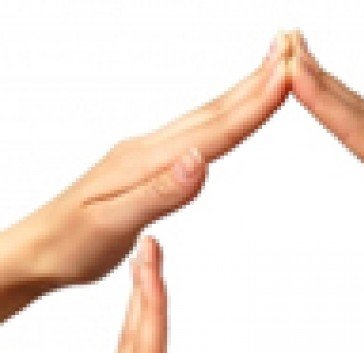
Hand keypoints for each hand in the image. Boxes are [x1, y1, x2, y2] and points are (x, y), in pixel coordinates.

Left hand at [0, 33, 290, 320]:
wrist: (37, 250)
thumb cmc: (70, 244)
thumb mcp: (112, 223)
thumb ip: (160, 193)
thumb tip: (201, 162)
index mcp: (145, 161)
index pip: (211, 132)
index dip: (252, 107)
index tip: (284, 77)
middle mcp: (148, 149)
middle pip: (212, 114)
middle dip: (254, 85)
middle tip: (288, 53)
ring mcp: (147, 155)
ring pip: (204, 121)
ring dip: (239, 97)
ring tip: (266, 76)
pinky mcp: (147, 168)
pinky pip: (193, 137)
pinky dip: (219, 122)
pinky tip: (224, 120)